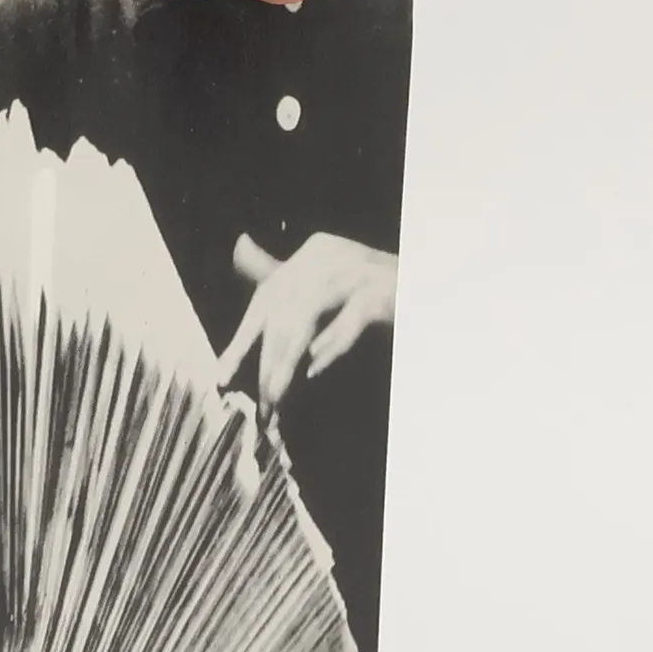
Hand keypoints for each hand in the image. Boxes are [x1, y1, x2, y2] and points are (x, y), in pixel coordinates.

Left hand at [214, 231, 398, 420]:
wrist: (430, 290)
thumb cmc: (375, 293)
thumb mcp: (325, 285)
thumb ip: (285, 276)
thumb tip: (239, 249)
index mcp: (314, 251)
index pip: (268, 297)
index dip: (243, 339)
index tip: (222, 378)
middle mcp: (332, 254)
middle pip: (283, 311)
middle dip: (268, 361)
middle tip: (260, 401)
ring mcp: (357, 269)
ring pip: (307, 317)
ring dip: (289, 361)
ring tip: (277, 395)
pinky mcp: (381, 291)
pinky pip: (348, 321)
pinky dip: (331, 347)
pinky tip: (314, 372)